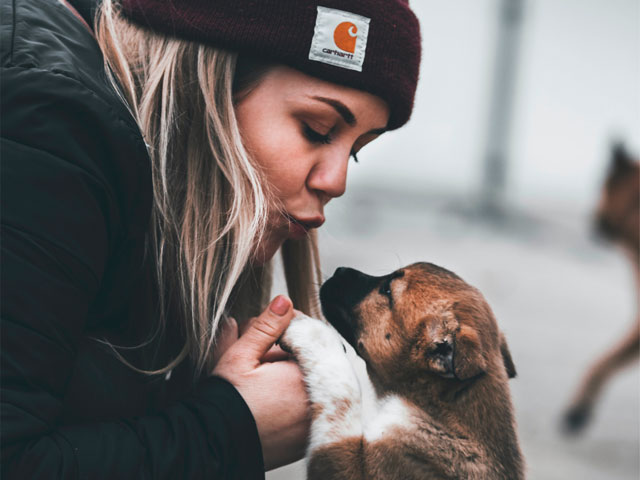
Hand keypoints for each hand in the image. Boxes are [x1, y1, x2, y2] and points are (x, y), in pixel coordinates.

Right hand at [212, 296, 310, 469]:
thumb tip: (284, 301)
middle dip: (288, 350)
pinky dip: (294, 395)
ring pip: (310, 380)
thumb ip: (266, 327)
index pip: (309, 338)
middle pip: (310, 360)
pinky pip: (308, 404)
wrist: (215, 448)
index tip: (271, 329)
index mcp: (306, 378)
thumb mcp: (241, 357)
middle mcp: (318, 401)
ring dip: (291, 371)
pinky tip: (270, 394)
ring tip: (261, 375)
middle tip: (261, 353)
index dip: (287, 328)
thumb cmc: (226, 403)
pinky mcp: (307, 436)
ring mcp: (315, 421)